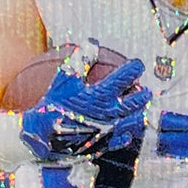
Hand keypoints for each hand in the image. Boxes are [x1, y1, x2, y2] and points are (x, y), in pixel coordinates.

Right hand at [19, 58, 149, 160]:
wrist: (42, 137)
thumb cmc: (53, 106)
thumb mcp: (65, 78)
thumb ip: (81, 59)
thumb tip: (92, 42)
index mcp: (101, 95)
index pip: (125, 77)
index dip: (134, 68)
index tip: (138, 65)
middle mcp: (109, 114)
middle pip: (136, 102)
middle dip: (143, 93)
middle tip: (144, 89)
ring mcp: (108, 131)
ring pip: (134, 122)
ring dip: (139, 113)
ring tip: (140, 109)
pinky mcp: (103, 145)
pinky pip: (121, 140)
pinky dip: (126, 135)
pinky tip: (127, 133)